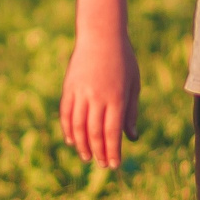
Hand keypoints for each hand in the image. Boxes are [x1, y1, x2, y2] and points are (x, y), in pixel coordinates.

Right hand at [60, 29, 140, 168]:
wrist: (101, 35)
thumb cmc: (123, 60)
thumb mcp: (133, 84)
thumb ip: (130, 112)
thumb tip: (131, 138)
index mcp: (116, 98)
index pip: (112, 132)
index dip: (112, 151)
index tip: (113, 164)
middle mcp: (97, 97)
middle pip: (94, 133)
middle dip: (98, 152)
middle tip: (101, 164)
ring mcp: (80, 92)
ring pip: (78, 125)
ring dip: (81, 144)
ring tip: (86, 156)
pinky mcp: (69, 87)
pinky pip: (66, 113)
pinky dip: (68, 128)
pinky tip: (71, 140)